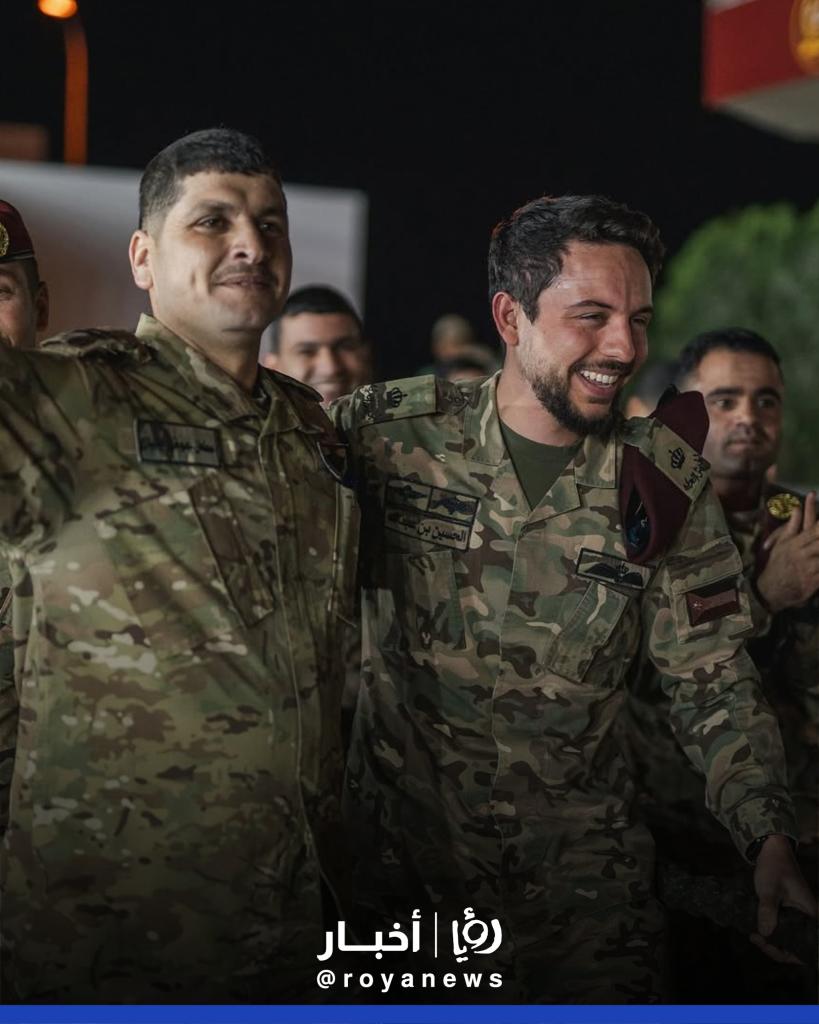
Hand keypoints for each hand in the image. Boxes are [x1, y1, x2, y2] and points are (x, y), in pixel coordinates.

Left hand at [750, 834, 817, 963]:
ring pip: (787, 938)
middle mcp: (807, 918)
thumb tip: (766, 934)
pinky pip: (782, 928)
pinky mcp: (788, 912)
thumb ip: (768, 910)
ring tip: (754, 935)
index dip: (788, 954)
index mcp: (810, 915)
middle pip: (795, 946)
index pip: (806, 947)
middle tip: (755, 938)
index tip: (767, 945)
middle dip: (775, 948)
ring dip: (772, 940)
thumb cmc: (774, 867)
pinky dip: (771, 932)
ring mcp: (797, 915)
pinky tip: (757, 930)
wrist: (771, 850)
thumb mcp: (769, 889)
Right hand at [757, 492, 818, 612]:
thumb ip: (791, 526)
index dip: (817, 514)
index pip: (813, 526)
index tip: (817, 498)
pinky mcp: (814, 580)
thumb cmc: (777, 564)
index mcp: (796, 542)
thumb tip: (796, 508)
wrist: (771, 590)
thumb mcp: (781, 544)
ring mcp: (809, 566)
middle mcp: (803, 552)